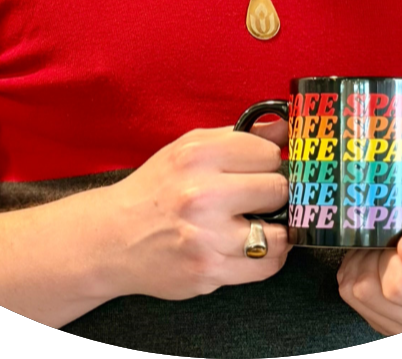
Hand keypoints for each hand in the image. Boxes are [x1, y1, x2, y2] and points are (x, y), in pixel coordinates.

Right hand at [101, 120, 290, 301]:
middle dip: (272, 194)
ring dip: (273, 230)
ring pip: (278, 234)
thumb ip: (241, 137)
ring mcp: (205, 237)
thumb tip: (288, 129)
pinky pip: (266, 266)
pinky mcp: (208, 272)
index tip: (258, 170)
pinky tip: (250, 246)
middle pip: (278, 190)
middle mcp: (201, 194)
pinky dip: (266, 257)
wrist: (113, 237)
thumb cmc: (158, 188)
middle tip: (256, 198)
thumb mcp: (191, 148)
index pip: (269, 154)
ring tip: (257, 224)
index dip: (267, 163)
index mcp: (198, 155)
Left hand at [336, 184, 401, 333]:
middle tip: (389, 237)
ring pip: (356, 295)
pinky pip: (351, 298)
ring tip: (383, 247)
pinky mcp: (389, 325)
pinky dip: (356, 272)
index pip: (398, 285)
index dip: (389, 253)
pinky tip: (377, 260)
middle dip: (370, 256)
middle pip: (369, 291)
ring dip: (360, 263)